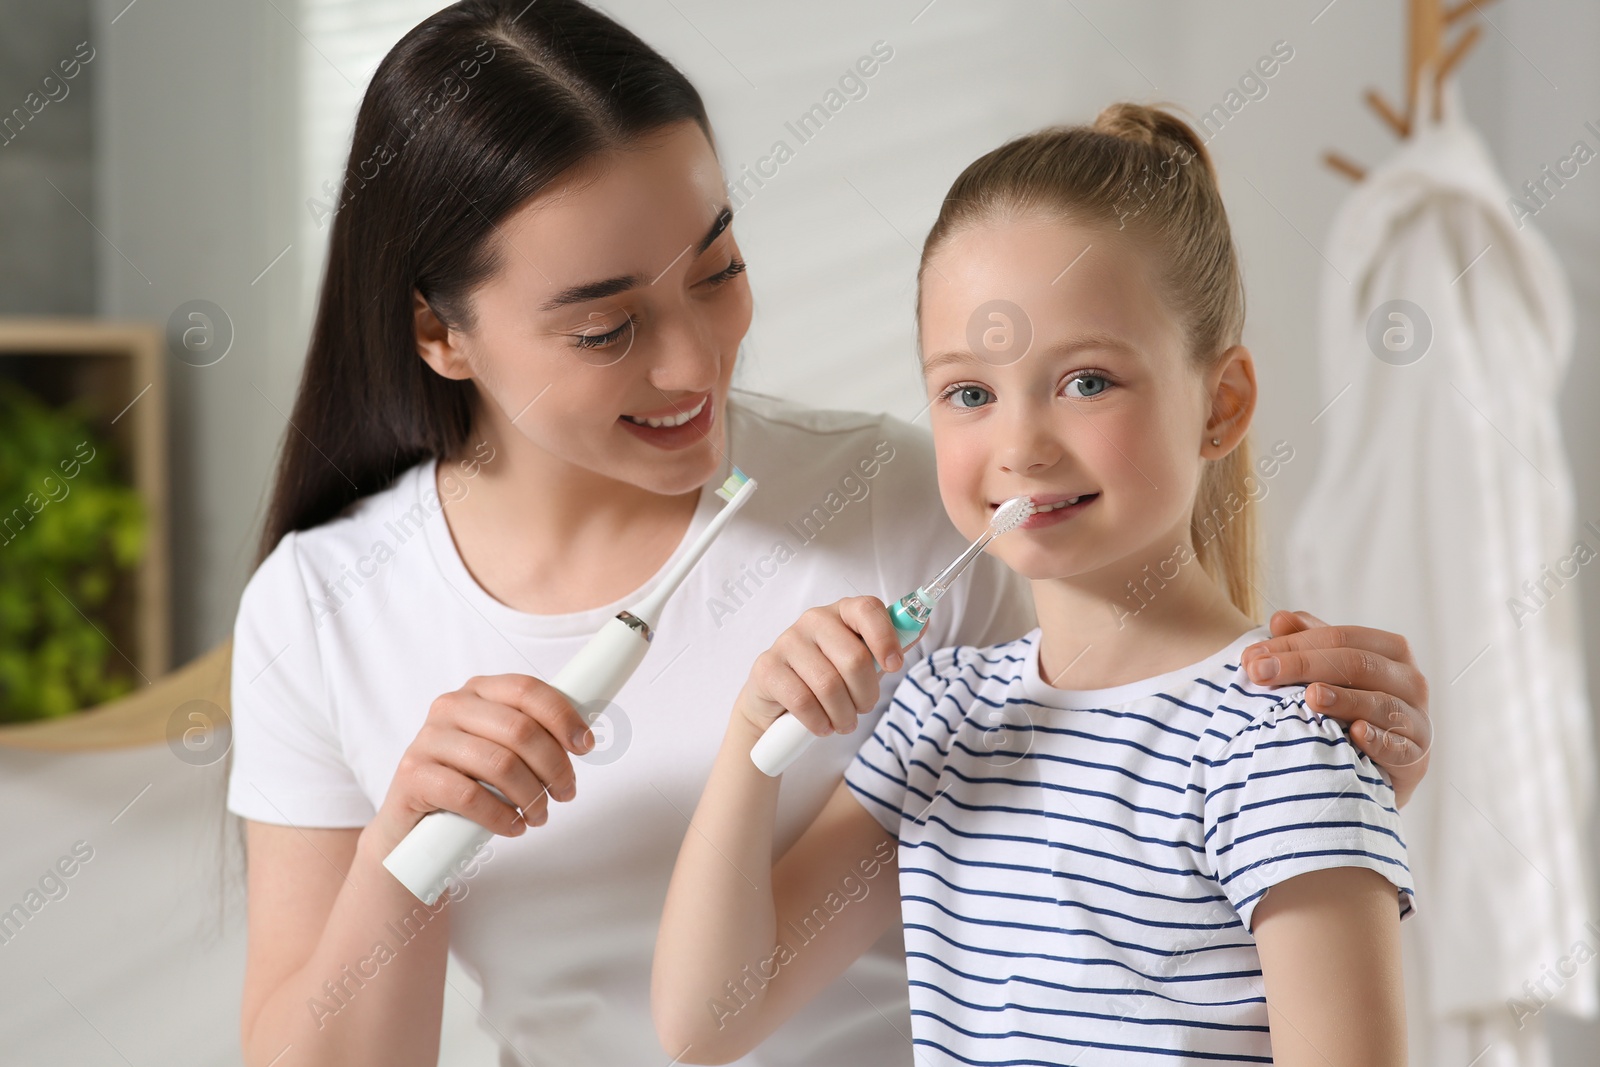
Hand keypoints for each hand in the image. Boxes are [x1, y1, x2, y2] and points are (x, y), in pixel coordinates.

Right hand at [371, 674, 595, 850]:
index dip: (563, 717)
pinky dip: (501, 816)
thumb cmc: (469, 781)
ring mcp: (428, 740)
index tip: (585, 746)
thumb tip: (583, 737)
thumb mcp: (501, 749)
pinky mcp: (413, 776)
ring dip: (531, 797)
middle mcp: (450, 707)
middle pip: (519, 729)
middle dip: (554, 766)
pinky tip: (513, 827)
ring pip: (500, 764)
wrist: (413, 823)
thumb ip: (533, 735)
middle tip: (565, 793)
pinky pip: (469, 796)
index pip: (527, 690)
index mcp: (478, 691)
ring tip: (539, 815)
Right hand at [736, 597, 905, 737]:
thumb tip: (922, 624)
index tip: (894, 667)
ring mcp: (787, 641)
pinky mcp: (766, 667)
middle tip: (863, 708)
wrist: (777, 702)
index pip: (868, 610)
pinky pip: (802, 700)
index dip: (886, 639)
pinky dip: (819, 722)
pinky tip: (822, 726)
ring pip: (829, 685)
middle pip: (854, 658)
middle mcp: (813, 620)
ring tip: (843, 722)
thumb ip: (888, 645)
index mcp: (842, 612)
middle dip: (866, 695)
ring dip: (843, 715)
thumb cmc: (827, 677)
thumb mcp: (860, 660)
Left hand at [1241, 610, 1430, 806]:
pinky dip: (1378, 739)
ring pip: (1381, 703)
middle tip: (1260, 674)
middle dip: (1304, 666)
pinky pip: (1399, 748)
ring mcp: (1417, 720)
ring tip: (1311, 696)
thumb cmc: (1351, 705)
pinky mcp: (1416, 758)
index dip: (1295, 644)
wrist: (1379, 763)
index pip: (1340, 639)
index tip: (1251, 658)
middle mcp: (1410, 681)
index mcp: (1390, 651)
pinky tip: (1355, 733)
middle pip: (1357, 664)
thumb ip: (1308, 643)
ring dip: (1344, 699)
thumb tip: (1279, 619)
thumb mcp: (1329, 670)